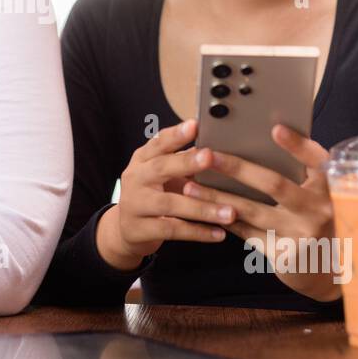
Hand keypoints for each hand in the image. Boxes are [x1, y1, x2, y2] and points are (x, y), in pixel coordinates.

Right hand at [96, 118, 231, 269]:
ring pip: (170, 204)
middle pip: (160, 167)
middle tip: (209, 156)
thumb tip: (219, 148)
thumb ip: (183, 161)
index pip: (158, 142)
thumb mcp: (162, 175)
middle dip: (186, 162)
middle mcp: (135, 178)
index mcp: (142, 159)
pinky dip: (197, 232)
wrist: (126, 230)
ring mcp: (135, 204)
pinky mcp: (139, 229)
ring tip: (230, 211)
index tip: (195, 125)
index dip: (176, 135)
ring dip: (202, 208)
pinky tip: (219, 233)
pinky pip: (172, 230)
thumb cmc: (153, 195)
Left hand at [180, 124, 341, 301]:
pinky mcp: (283, 254)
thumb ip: (303, 170)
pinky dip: (224, 219)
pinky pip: (247, 232)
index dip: (297, 144)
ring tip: (190, 186)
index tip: (274, 129)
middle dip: (236, 168)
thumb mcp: (322, 194)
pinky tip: (203, 210)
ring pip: (251, 210)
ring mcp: (301, 234)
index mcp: (330, 187)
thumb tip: (268, 138)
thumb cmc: (320, 219)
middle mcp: (318, 209)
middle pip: (273, 184)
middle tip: (207, 155)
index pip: (316, 159)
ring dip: (218, 197)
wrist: (333, 270)